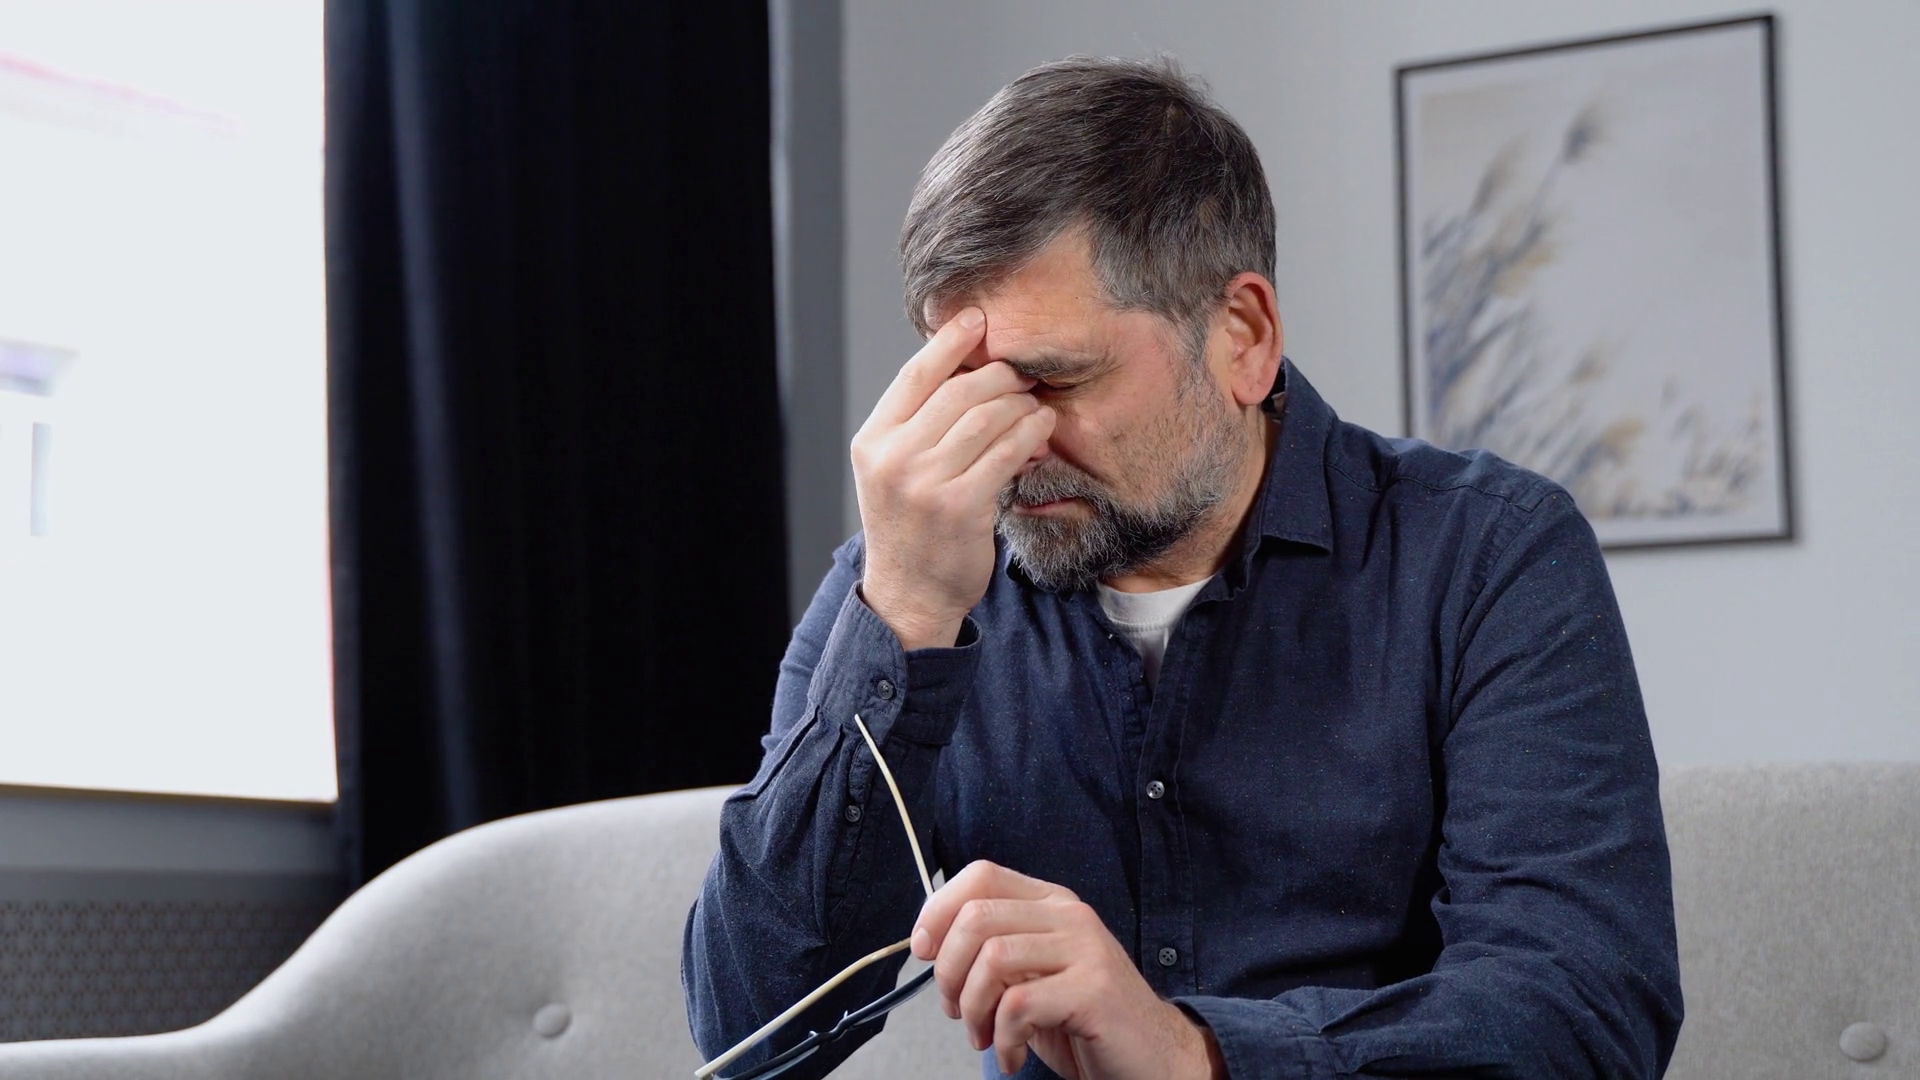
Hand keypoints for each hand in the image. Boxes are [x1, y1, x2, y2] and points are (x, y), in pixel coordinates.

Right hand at [851, 308, 1054, 649]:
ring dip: (1019, 404)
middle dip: (998, 375)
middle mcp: (893, 458)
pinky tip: (1042, 429)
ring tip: (1036, 403)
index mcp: (873, 441)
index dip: (950, 341)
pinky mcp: (959, 507)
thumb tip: (965, 368)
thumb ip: (918, 426)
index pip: (916, 375)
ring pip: (984, 418)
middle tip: (1022, 374)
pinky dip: (1029, 435)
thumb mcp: (894, 471)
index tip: (978, 319)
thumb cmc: (910, 527)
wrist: (909, 595)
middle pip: (957, 391)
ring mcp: (924, 483)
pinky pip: (1004, 454)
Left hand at [912, 861, 1225, 1079]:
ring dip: (972, 1009)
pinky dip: (1001, 1038)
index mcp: (1052, 903)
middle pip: (977, 917)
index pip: (980, 875)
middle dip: (948, 971)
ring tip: (984, 1037)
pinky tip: (1011, 1055)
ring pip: (992, 959)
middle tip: (957, 1011)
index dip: (938, 910)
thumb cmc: (1085, 1020)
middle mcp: (1070, 916)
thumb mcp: (1033, 974)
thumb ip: (993, 951)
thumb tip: (928, 943)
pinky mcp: (1093, 990)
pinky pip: (1019, 1004)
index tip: (923, 951)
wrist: (1153, 1057)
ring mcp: (1086, 949)